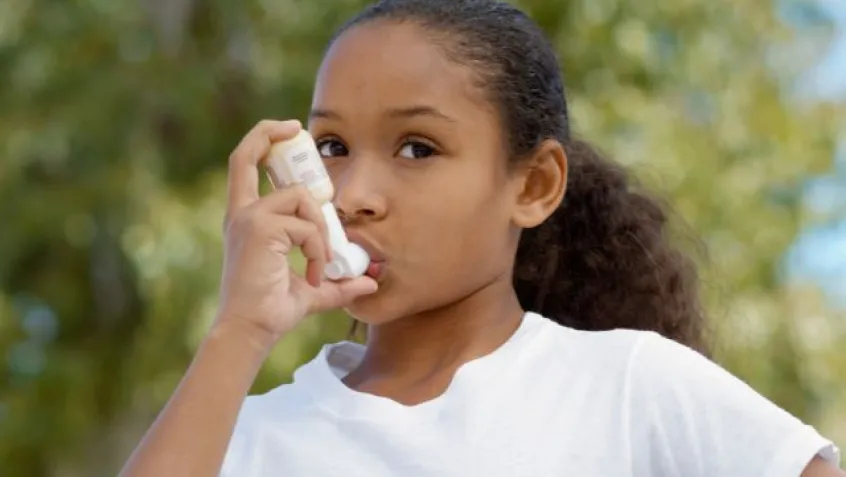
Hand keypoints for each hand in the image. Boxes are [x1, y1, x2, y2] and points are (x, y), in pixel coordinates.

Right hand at [214, 119, 377, 349]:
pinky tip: (316, 275)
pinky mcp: (259, 229)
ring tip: (322, 264)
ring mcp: (248, 219)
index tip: (290, 130)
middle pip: (248, 153)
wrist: (251, 333)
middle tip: (301, 134)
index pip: (243, 164)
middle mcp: (241, 213)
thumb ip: (338, 282)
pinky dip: (320, 250)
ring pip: (301, 198)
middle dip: (273, 134)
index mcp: (246, 219)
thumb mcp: (312, 291)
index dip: (263, 139)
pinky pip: (308, 227)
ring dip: (321, 230)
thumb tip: (370, 283)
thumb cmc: (272, 312)